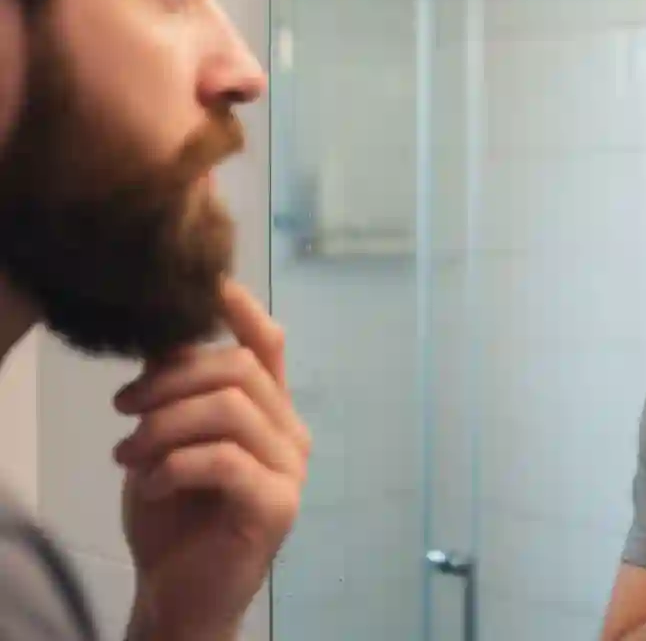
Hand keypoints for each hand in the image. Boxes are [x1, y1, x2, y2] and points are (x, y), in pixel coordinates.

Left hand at [113, 281, 310, 640]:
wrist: (179, 594)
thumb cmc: (175, 514)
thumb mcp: (166, 440)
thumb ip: (176, 393)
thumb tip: (167, 339)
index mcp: (269, 409)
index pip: (268, 346)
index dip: (243, 310)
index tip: (213, 284)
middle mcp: (290, 430)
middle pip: (239, 369)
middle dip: (172, 380)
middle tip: (122, 407)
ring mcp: (290, 467)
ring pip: (229, 410)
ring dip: (165, 425)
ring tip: (126, 455)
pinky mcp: (278, 504)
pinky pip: (224, 460)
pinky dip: (176, 465)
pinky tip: (152, 484)